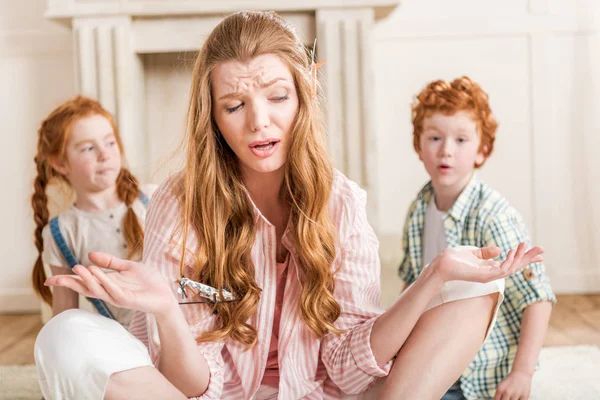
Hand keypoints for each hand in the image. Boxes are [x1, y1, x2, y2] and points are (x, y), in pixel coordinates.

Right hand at [44, 252, 176, 316]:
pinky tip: (97, 272)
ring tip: (78, 268)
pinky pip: (113, 291)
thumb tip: (90, 255)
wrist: (165, 293)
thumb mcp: (127, 267)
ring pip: (98, 290)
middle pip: (85, 289)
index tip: (49, 280)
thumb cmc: (148, 282)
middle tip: (54, 279)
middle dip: (70, 284)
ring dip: (87, 279)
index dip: (68, 281)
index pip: (84, 283)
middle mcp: (109, 292)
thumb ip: (110, 261)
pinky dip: (104, 281)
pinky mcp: (128, 299)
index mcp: (107, 284)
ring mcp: (118, 297)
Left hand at [433, 243, 543, 283]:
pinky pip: (501, 270)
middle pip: (515, 267)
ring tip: (525, 245)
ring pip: (510, 268)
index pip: (512, 264)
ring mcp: (488, 277)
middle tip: (542, 250)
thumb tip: (498, 249)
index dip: (525, 259)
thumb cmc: (454, 260)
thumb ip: (485, 253)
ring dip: (519, 257)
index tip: (539, 253)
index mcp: (490, 268)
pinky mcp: (483, 277)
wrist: (441, 264)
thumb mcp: (472, 253)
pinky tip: (513, 252)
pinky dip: (508, 261)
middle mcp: (491, 274)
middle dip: (528, 258)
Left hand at [494, 370, 532, 399]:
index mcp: (500, 389)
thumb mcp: (501, 387)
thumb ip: (499, 396)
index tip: (502, 399)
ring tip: (513, 397)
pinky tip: (518, 398)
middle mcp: (507, 392)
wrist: (521, 373)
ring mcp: (515, 394)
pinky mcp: (524, 396)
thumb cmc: (510, 382)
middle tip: (508, 398)